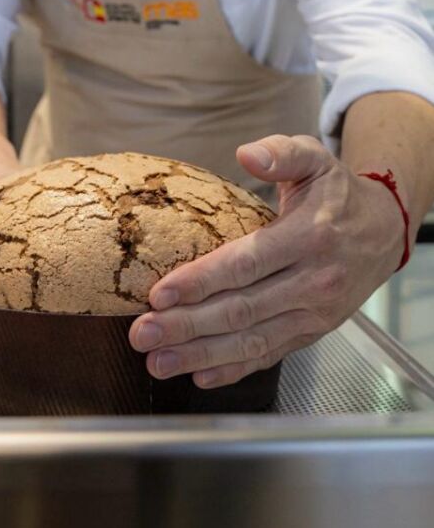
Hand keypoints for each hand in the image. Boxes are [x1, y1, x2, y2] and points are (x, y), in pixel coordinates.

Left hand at [129, 134, 405, 388]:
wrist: (384, 230)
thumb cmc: (338, 193)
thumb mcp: (316, 158)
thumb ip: (281, 153)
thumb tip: (246, 154)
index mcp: (309, 236)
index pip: (248, 264)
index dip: (202, 281)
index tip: (159, 293)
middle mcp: (314, 280)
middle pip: (242, 309)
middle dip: (187, 325)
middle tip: (142, 334)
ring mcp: (315, 312)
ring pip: (252, 339)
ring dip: (201, 354)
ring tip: (157, 361)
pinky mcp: (313, 331)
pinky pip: (271, 354)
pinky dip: (235, 369)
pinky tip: (200, 375)